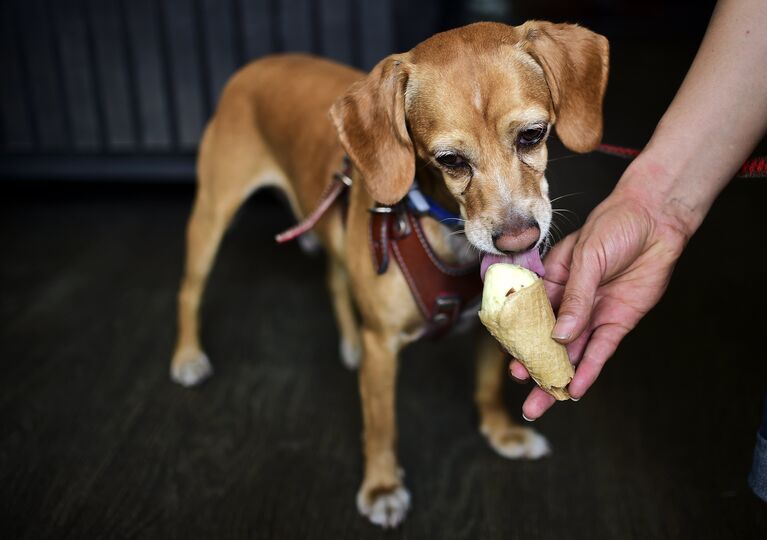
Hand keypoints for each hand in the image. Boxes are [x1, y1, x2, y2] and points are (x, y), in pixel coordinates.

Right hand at [510, 179, 690, 419]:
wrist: (656, 219)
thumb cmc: (614, 225)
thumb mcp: (587, 257)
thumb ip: (575, 297)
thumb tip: (559, 334)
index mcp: (551, 281)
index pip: (529, 315)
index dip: (518, 338)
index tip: (508, 358)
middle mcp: (570, 302)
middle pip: (547, 340)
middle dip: (534, 366)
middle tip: (522, 388)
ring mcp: (593, 313)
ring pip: (571, 352)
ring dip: (557, 377)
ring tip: (540, 404)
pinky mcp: (618, 321)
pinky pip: (600, 351)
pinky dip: (588, 370)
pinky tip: (576, 389)